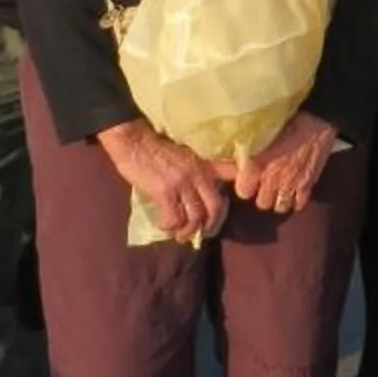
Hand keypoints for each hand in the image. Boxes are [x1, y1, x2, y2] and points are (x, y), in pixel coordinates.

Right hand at [100, 121, 232, 242]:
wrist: (134, 141)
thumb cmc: (155, 148)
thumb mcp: (184, 156)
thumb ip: (195, 172)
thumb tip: (198, 196)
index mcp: (205, 163)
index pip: (232, 171)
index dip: (243, 185)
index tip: (239, 199)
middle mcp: (198, 173)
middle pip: (214, 206)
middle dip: (209, 224)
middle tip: (201, 232)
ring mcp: (182, 183)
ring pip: (194, 217)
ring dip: (187, 231)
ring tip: (180, 235)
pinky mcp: (165, 192)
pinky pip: (174, 218)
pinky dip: (170, 226)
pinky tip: (164, 225)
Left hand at [231, 112, 338, 216]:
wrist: (316, 118)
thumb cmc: (284, 118)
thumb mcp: (257, 131)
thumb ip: (242, 148)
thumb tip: (226, 156)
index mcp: (256, 166)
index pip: (243, 192)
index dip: (244, 185)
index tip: (245, 178)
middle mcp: (272, 180)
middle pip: (262, 203)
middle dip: (261, 194)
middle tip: (263, 182)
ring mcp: (292, 185)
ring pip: (280, 207)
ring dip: (278, 199)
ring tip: (278, 188)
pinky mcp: (309, 184)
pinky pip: (299, 203)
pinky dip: (296, 199)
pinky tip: (294, 190)